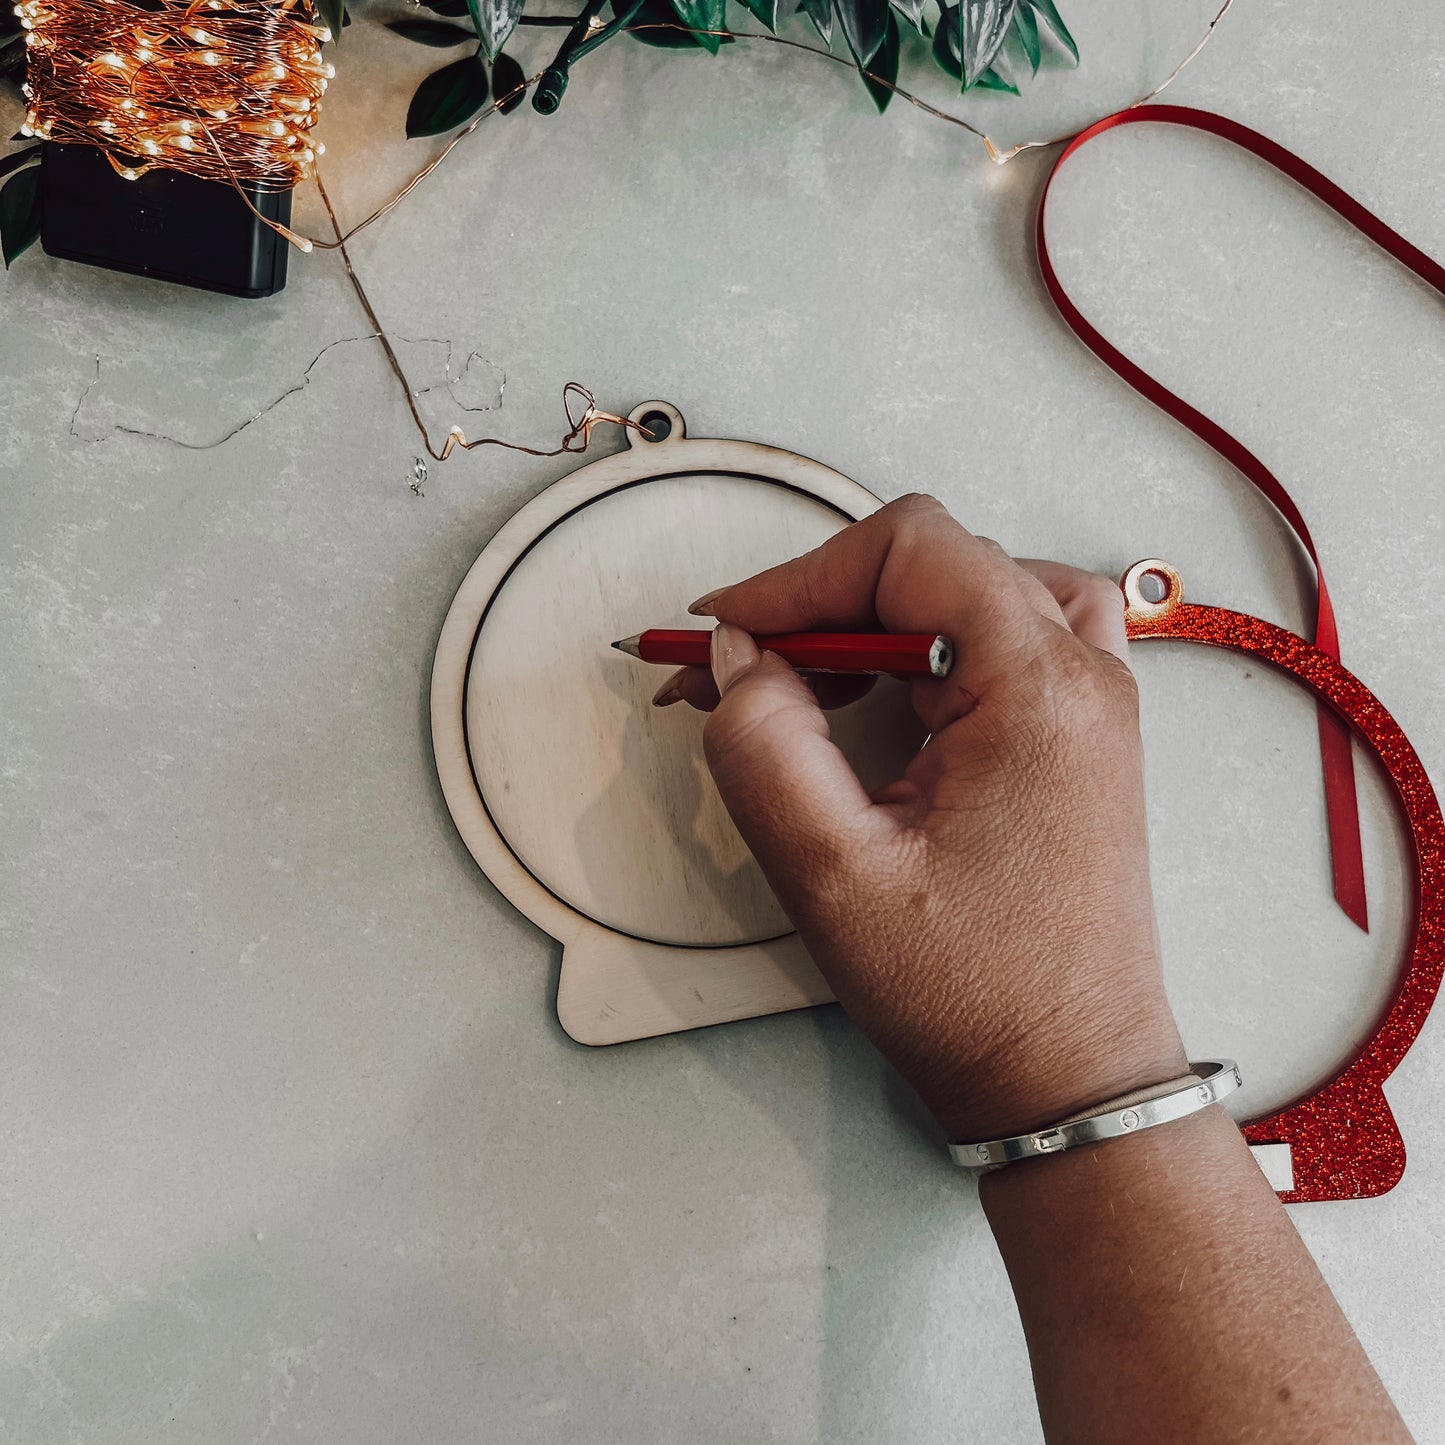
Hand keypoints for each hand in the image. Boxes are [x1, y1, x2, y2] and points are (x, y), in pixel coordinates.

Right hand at [669, 494, 1185, 1142]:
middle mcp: (1082, 676)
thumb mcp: (833, 877)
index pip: (910, 549)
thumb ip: (764, 747)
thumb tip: (739, 657)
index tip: (723, 634)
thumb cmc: (974, 996)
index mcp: (1038, 690)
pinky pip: (998, 640)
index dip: (798, 578)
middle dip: (820, 605)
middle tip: (736, 673)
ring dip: (871, 621)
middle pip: (935, 563)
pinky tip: (881, 697)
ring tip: (803, 685)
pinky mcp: (1074, 736)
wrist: (1068, 1077)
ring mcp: (1088, 704)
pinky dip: (922, 648)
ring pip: (968, 590)